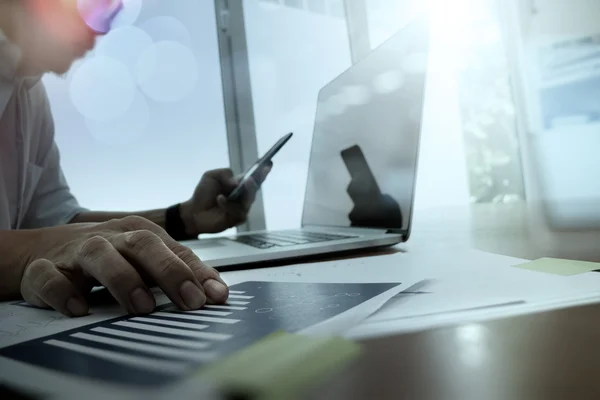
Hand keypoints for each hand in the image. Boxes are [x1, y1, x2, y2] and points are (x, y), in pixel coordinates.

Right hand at [20, 216, 228, 316]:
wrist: (42, 249)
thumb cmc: (106, 254)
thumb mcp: (143, 259)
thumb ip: (179, 272)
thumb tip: (217, 292)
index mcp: (138, 232)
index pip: (173, 248)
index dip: (196, 271)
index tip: (216, 296)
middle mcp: (111, 237)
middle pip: (142, 244)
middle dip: (169, 271)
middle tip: (190, 301)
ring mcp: (76, 251)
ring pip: (98, 255)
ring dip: (122, 279)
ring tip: (142, 306)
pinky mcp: (44, 269)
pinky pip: (50, 277)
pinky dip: (63, 292)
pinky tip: (79, 310)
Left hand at [180, 165, 271, 234]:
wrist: (194, 211)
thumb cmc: (203, 193)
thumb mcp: (211, 176)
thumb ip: (225, 173)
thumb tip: (237, 182)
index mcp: (240, 184)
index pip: (254, 177)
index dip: (262, 171)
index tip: (269, 164)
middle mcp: (243, 196)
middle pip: (255, 189)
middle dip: (255, 184)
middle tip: (250, 179)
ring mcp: (242, 208)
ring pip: (248, 201)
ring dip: (241, 195)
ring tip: (230, 189)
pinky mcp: (237, 219)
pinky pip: (238, 212)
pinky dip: (228, 205)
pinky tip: (220, 200)